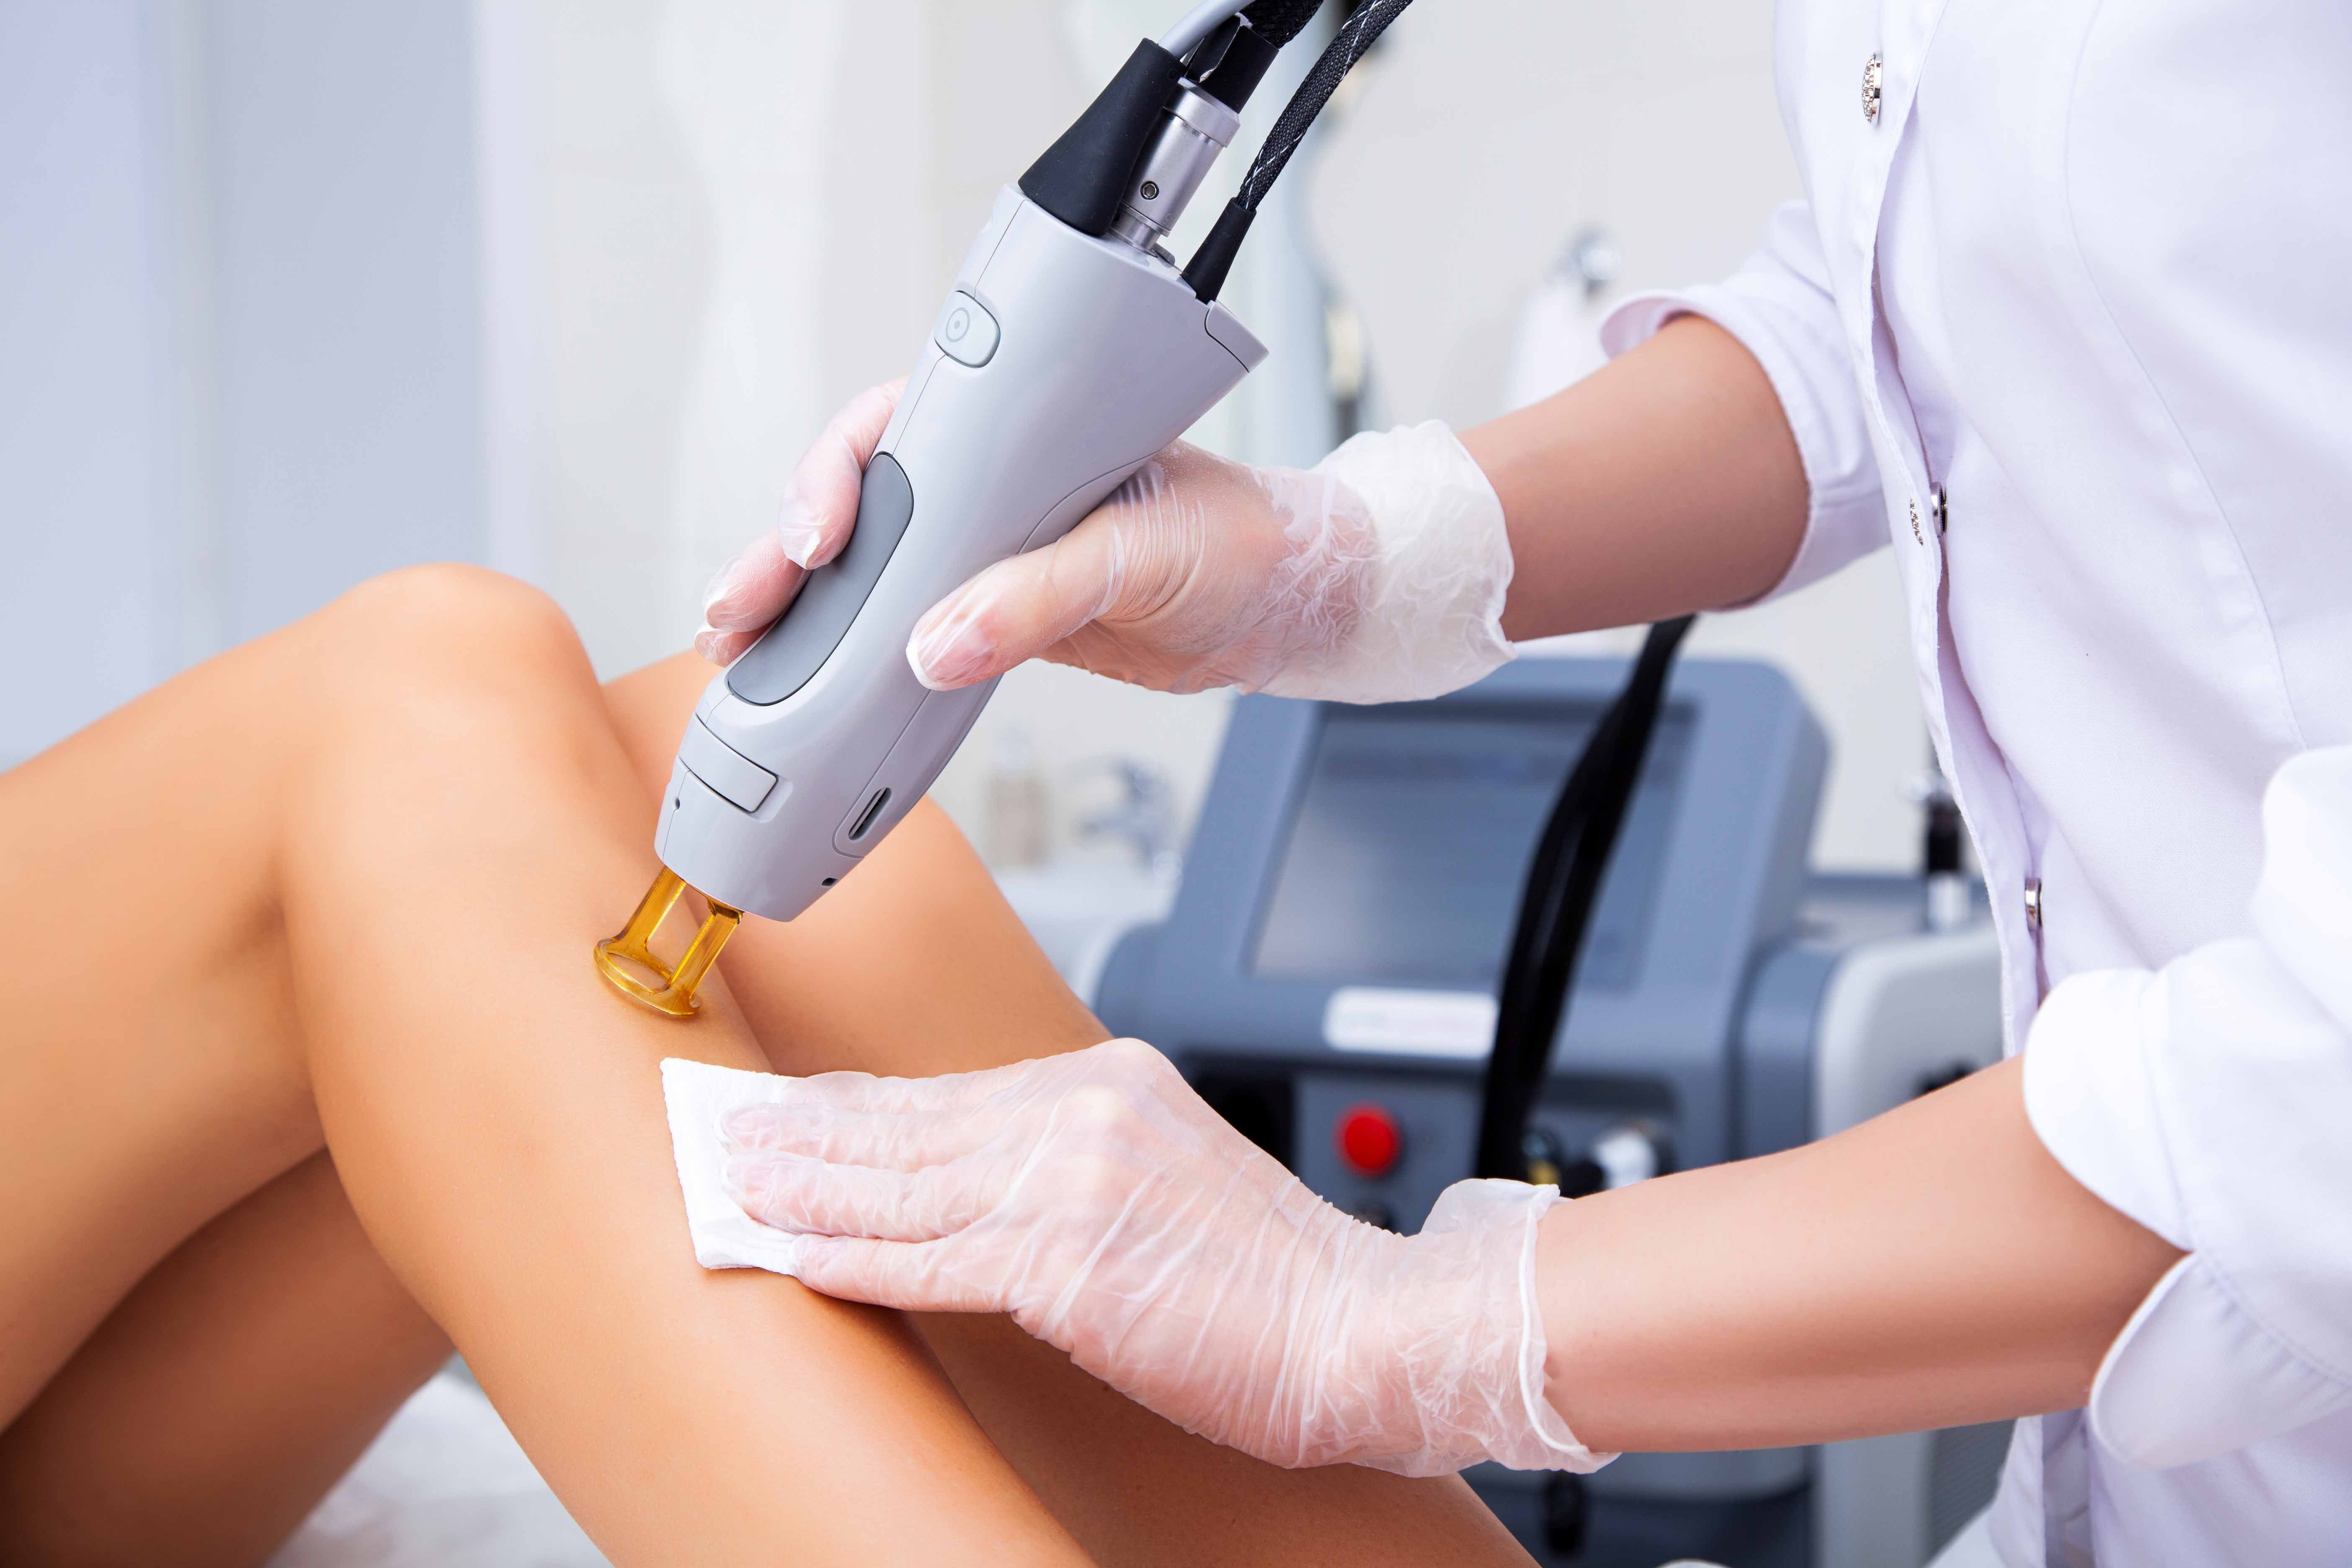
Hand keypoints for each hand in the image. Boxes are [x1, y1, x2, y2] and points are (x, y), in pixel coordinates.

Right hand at [699, 384, 1512, 702]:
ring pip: (864, 567)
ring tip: (733, 648)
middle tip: (737, 609)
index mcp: (1020, 430)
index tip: (821, 531)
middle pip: (857, 501)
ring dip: (796, 606)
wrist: (1283, 608)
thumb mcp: (1147, 556)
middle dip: (785, 551)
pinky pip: (900, 626)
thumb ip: (1045, 595)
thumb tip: (934, 649)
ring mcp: (980, 548)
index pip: (900, 428)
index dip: (840, 474)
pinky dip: (848, 652)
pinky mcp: (988, 613)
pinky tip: (799, 679)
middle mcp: (988, 480)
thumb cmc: (1239, 543)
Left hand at [721, 1039, 1600, 1475]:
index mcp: (1108, 1082)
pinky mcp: (1064, 1265)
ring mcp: (1069, 1183)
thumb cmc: (1275, 1273)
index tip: (794, 1105)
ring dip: (803, 1186)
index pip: (949, 1092)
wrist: (1360, 1325)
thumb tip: (980, 1175)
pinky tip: (789, 1248)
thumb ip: (1077, 1158)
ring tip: (729, 1181)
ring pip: (901, 1184)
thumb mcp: (1169, 1175)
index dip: (857, 1103)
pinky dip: (848, 1253)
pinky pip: (926, 1258)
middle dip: (806, 1130)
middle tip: (724, 1128)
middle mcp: (1081, 1113)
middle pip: (909, 1124)